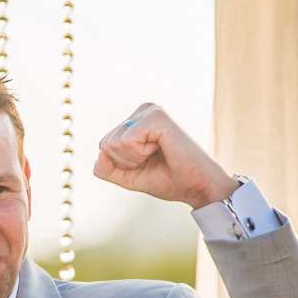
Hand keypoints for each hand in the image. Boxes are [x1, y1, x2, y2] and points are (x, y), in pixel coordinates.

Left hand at [93, 103, 238, 208]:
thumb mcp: (129, 176)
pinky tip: (162, 149)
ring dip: (133, 159)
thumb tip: (100, 152)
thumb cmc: (168, 180)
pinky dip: (139, 154)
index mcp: (136, 121)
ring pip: (113, 143)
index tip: (148, 164)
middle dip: (126, 162)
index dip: (121, 165)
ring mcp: (150, 110)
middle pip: (105, 144)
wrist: (197, 187)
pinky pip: (126, 141)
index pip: (104, 147)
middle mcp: (142, 111)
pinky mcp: (157, 116)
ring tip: (159, 154)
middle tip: (154, 161)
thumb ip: (107, 168)